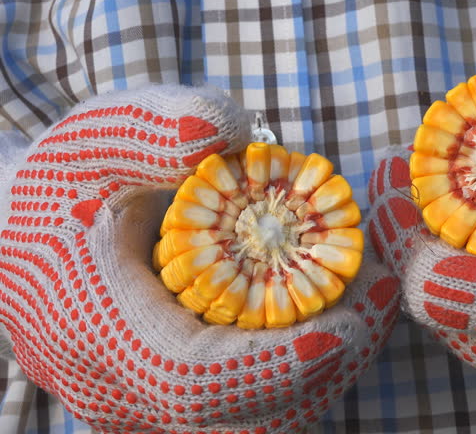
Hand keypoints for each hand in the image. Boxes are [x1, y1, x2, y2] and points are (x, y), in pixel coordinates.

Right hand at [0, 85, 400, 431]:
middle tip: (383, 297)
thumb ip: (155, 128)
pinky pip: (249, 408)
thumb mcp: (97, 138)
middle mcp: (120, 393)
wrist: (26, 232)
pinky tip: (333, 314)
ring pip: (254, 421)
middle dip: (326, 362)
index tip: (350, 324)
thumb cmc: (64, 184)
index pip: (196, 380)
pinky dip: (300, 368)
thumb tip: (233, 133)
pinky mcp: (172, 401)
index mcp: (95, 332)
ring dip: (323, 368)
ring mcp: (147, 407)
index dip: (276, 362)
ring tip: (370, 301)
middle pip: (243, 416)